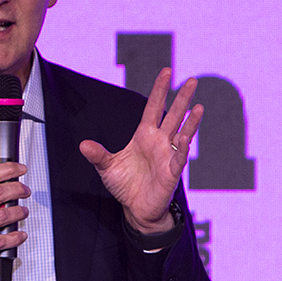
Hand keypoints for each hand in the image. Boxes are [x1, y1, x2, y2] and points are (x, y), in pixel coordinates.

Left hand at [79, 69, 203, 233]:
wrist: (135, 208)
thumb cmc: (125, 185)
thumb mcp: (107, 167)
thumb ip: (98, 154)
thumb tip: (83, 144)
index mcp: (144, 136)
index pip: (153, 108)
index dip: (159, 90)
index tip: (166, 72)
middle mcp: (159, 142)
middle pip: (173, 116)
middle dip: (181, 98)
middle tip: (192, 80)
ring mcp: (167, 156)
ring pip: (182, 134)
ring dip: (190, 121)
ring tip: (198, 106)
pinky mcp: (171, 172)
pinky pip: (179, 158)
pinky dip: (183, 148)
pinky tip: (186, 137)